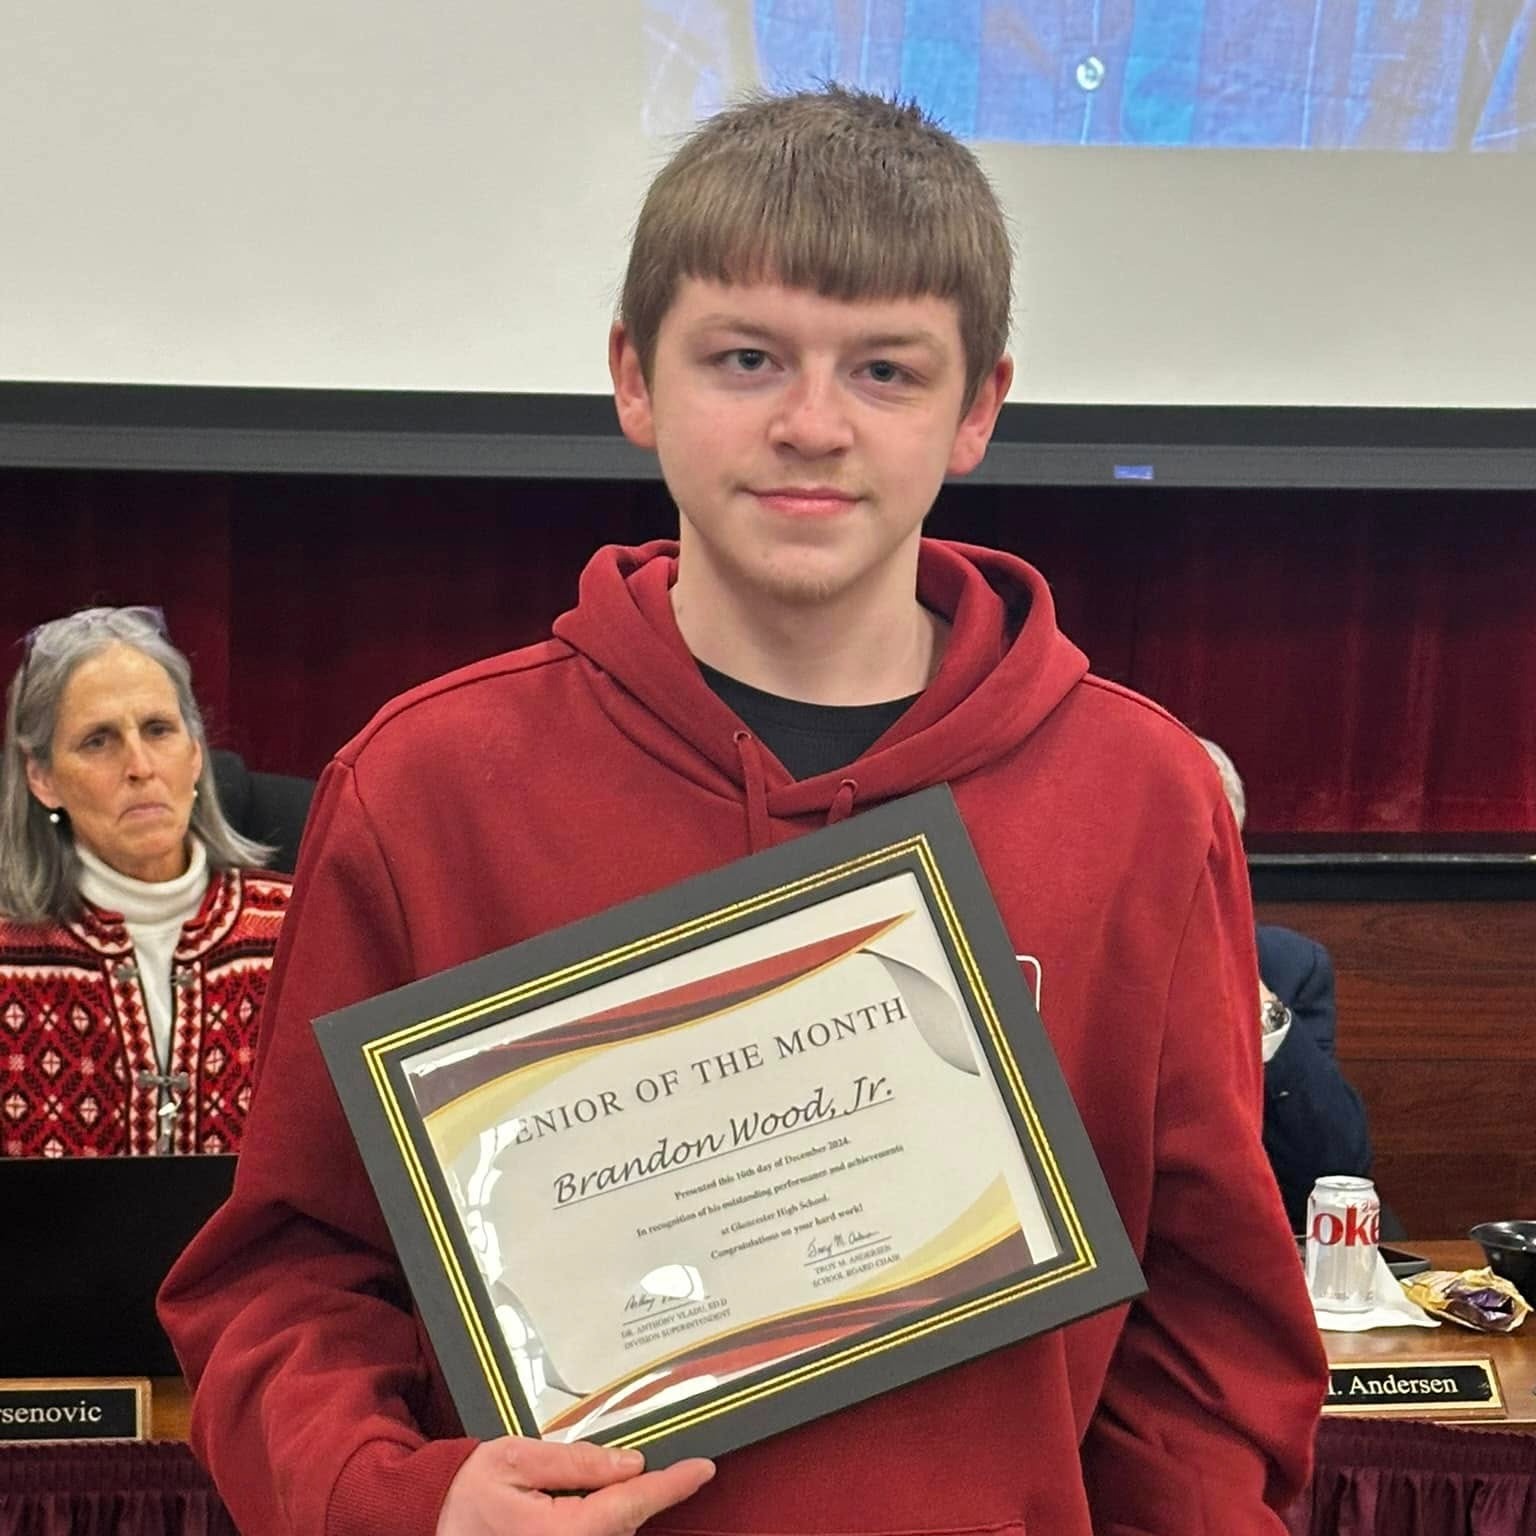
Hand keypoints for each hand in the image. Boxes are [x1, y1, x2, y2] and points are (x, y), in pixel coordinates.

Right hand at [435, 1436, 714, 1535]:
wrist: (427, 1525)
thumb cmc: (464, 1493)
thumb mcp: (515, 1459)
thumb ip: (574, 1460)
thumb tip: (627, 1462)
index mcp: (560, 1532)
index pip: (630, 1504)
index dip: (671, 1485)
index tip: (703, 1468)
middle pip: (624, 1521)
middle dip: (636, 1490)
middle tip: (635, 1462)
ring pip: (611, 1534)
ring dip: (615, 1507)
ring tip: (577, 1487)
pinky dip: (599, 1522)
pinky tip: (585, 1504)